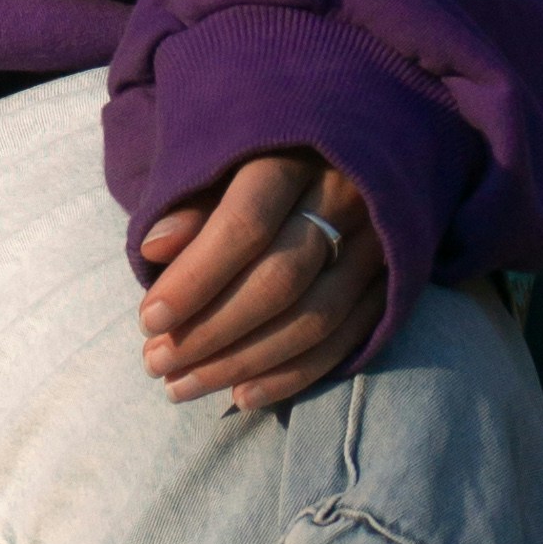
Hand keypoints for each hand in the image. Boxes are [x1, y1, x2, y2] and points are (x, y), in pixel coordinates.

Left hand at [138, 152, 383, 415]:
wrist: (349, 148)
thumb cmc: (258, 157)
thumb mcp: (220, 160)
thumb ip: (190, 204)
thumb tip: (154, 249)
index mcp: (297, 153)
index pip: (246, 223)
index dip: (195, 278)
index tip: (149, 319)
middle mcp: (347, 196)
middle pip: (281, 279)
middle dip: (211, 331)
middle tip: (155, 362)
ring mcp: (379, 242)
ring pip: (314, 319)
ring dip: (243, 363)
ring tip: (180, 386)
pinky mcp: (393, 282)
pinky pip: (347, 341)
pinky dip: (292, 375)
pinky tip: (241, 396)